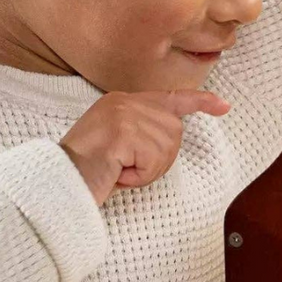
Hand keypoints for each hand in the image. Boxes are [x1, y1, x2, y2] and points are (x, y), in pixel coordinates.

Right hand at [60, 89, 230, 205]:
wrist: (57, 184)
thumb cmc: (86, 172)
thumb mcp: (118, 146)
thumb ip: (142, 133)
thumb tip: (172, 132)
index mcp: (121, 101)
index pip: (170, 97)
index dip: (200, 102)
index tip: (224, 106)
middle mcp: (123, 102)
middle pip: (174, 132)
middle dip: (158, 160)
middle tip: (126, 170)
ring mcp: (123, 115)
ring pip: (166, 149)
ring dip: (147, 171)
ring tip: (117, 171)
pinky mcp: (122, 133)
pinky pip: (153, 162)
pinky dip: (139, 177)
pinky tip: (116, 174)